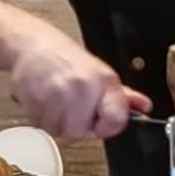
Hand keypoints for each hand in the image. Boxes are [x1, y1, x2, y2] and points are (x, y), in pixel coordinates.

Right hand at [8, 27, 150, 139]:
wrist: (31, 44)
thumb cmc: (64, 57)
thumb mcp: (99, 71)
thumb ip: (123, 94)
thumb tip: (143, 106)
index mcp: (103, 82)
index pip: (116, 120)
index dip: (109, 127)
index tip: (102, 123)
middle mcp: (82, 89)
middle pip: (83, 131)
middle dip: (78, 124)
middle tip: (73, 106)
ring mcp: (58, 96)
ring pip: (62, 131)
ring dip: (59, 122)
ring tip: (57, 102)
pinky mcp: (36, 102)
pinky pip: (43, 126)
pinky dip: (43, 119)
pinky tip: (45, 101)